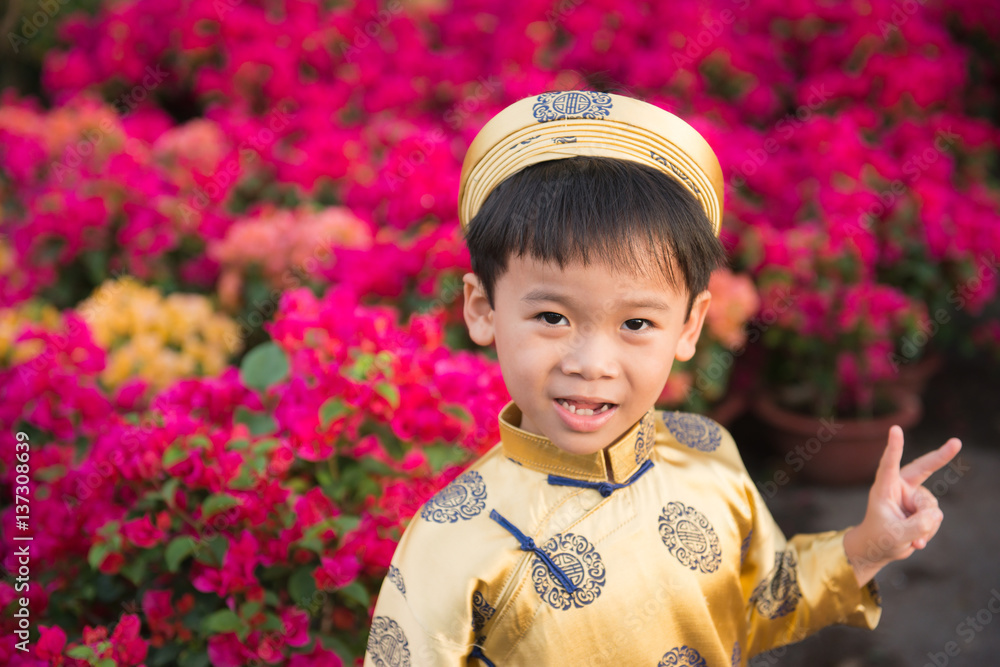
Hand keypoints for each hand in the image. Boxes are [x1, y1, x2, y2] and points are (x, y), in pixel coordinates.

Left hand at [843, 425, 961, 586]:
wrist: (879, 549)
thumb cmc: (879, 538)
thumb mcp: (895, 536)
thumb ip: (916, 525)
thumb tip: (937, 515)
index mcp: (884, 488)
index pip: (889, 465)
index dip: (894, 447)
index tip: (895, 429)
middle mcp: (900, 488)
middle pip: (923, 469)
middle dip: (941, 456)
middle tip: (957, 442)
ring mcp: (913, 497)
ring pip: (931, 507)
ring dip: (925, 526)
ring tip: (909, 536)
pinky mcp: (923, 507)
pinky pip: (934, 518)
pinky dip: (928, 531)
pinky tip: (915, 539)